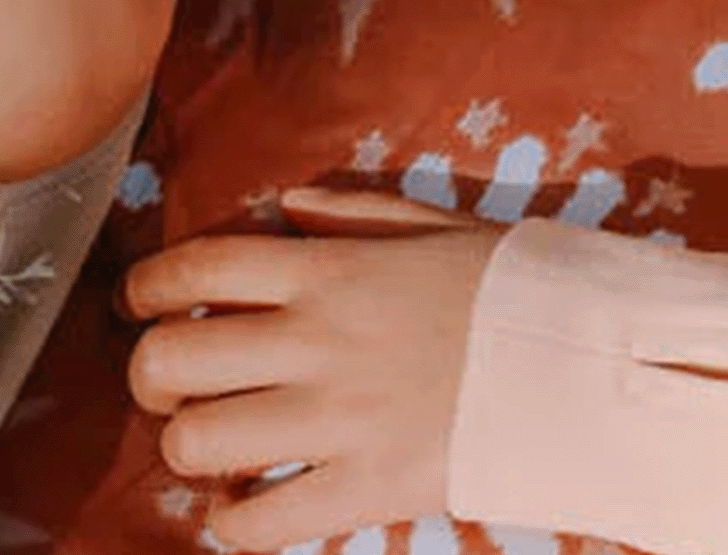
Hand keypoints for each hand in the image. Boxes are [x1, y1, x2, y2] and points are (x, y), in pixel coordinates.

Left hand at [121, 187, 501, 549]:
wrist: (593, 367)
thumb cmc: (513, 291)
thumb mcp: (428, 225)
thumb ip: (350, 211)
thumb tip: (288, 205)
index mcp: (323, 269)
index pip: (194, 268)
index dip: (143, 287)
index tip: (133, 302)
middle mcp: (313, 339)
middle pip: (172, 358)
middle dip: (148, 377)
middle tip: (163, 386)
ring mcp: (337, 418)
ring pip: (202, 441)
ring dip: (186, 450)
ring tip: (201, 449)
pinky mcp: (371, 489)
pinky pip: (268, 521)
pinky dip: (235, 526)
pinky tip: (237, 516)